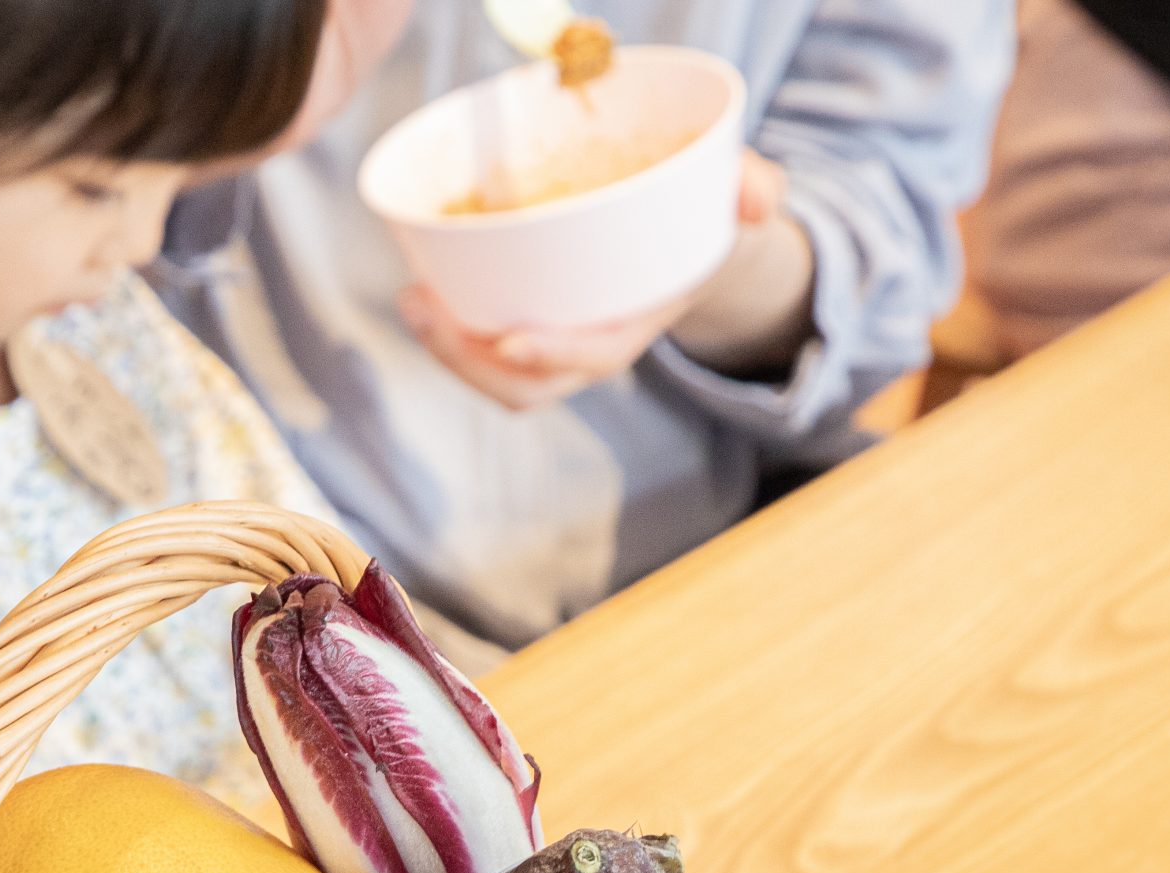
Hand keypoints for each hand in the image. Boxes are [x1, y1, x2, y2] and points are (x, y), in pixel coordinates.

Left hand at [401, 151, 798, 410]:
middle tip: (425, 308)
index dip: (552, 355)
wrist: (692, 241)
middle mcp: (592, 346)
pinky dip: (450, 332)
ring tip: (414, 301)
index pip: (594, 357)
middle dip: (471, 363)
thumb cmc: (708, 217)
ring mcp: (557, 344)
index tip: (508, 340)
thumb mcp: (737, 198)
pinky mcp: (529, 326)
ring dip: (448, 351)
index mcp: (639, 325)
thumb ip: (752, 189)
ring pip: (498, 378)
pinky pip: (485, 350)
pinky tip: (422, 295)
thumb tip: (755, 197)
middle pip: (528, 386)